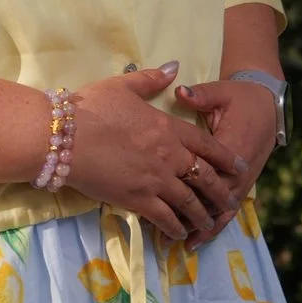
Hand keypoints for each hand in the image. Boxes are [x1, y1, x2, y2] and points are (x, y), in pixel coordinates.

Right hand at [63, 64, 245, 243]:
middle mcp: (168, 156)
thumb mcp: (123, 86)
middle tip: (230, 202)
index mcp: (168, 128)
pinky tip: (180, 235)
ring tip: (209, 224)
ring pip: (189, 202)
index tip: (239, 167)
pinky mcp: (136, 199)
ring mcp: (154, 180)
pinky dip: (175, 227)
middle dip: (220, 192)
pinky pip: (164, 217)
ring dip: (201, 215)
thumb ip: (152, 79)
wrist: (62, 137)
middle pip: (205, 177)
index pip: (207, 145)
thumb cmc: (90, 107)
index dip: (226, 158)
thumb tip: (175, 67)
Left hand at [172, 74, 280, 231]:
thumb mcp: (221, 93)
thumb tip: (180, 92)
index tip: (160, 196)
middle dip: (188, 215)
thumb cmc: (240, 98)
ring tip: (175, 242)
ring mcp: (241, 182)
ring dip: (198, 227)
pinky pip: (226, 212)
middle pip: (211, 199)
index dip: (185, 187)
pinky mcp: (241, 187)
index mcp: (230, 146)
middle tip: (161, 230)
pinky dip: (212, 227)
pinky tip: (195, 241)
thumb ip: (200, 96)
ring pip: (219, 211)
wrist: (268, 106)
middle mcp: (237, 171)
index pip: (206, 173)